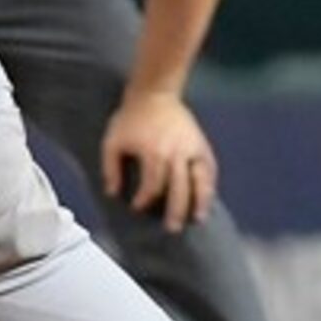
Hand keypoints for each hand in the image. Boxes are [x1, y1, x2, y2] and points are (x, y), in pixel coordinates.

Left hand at [100, 91, 216, 231]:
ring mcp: (191, 147)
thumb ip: (110, 169)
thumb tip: (112, 193)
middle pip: (179, 188)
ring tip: (199, 219)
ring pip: (200, 179)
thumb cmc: (131, 117)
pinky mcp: (200, 143)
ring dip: (200, 201)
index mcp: (154, 153)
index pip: (152, 185)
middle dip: (175, 211)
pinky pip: (209, 167)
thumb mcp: (112, 141)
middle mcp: (176, 152)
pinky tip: (207, 198)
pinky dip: (210, 184)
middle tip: (172, 228)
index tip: (138, 208)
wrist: (155, 92)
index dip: (144, 200)